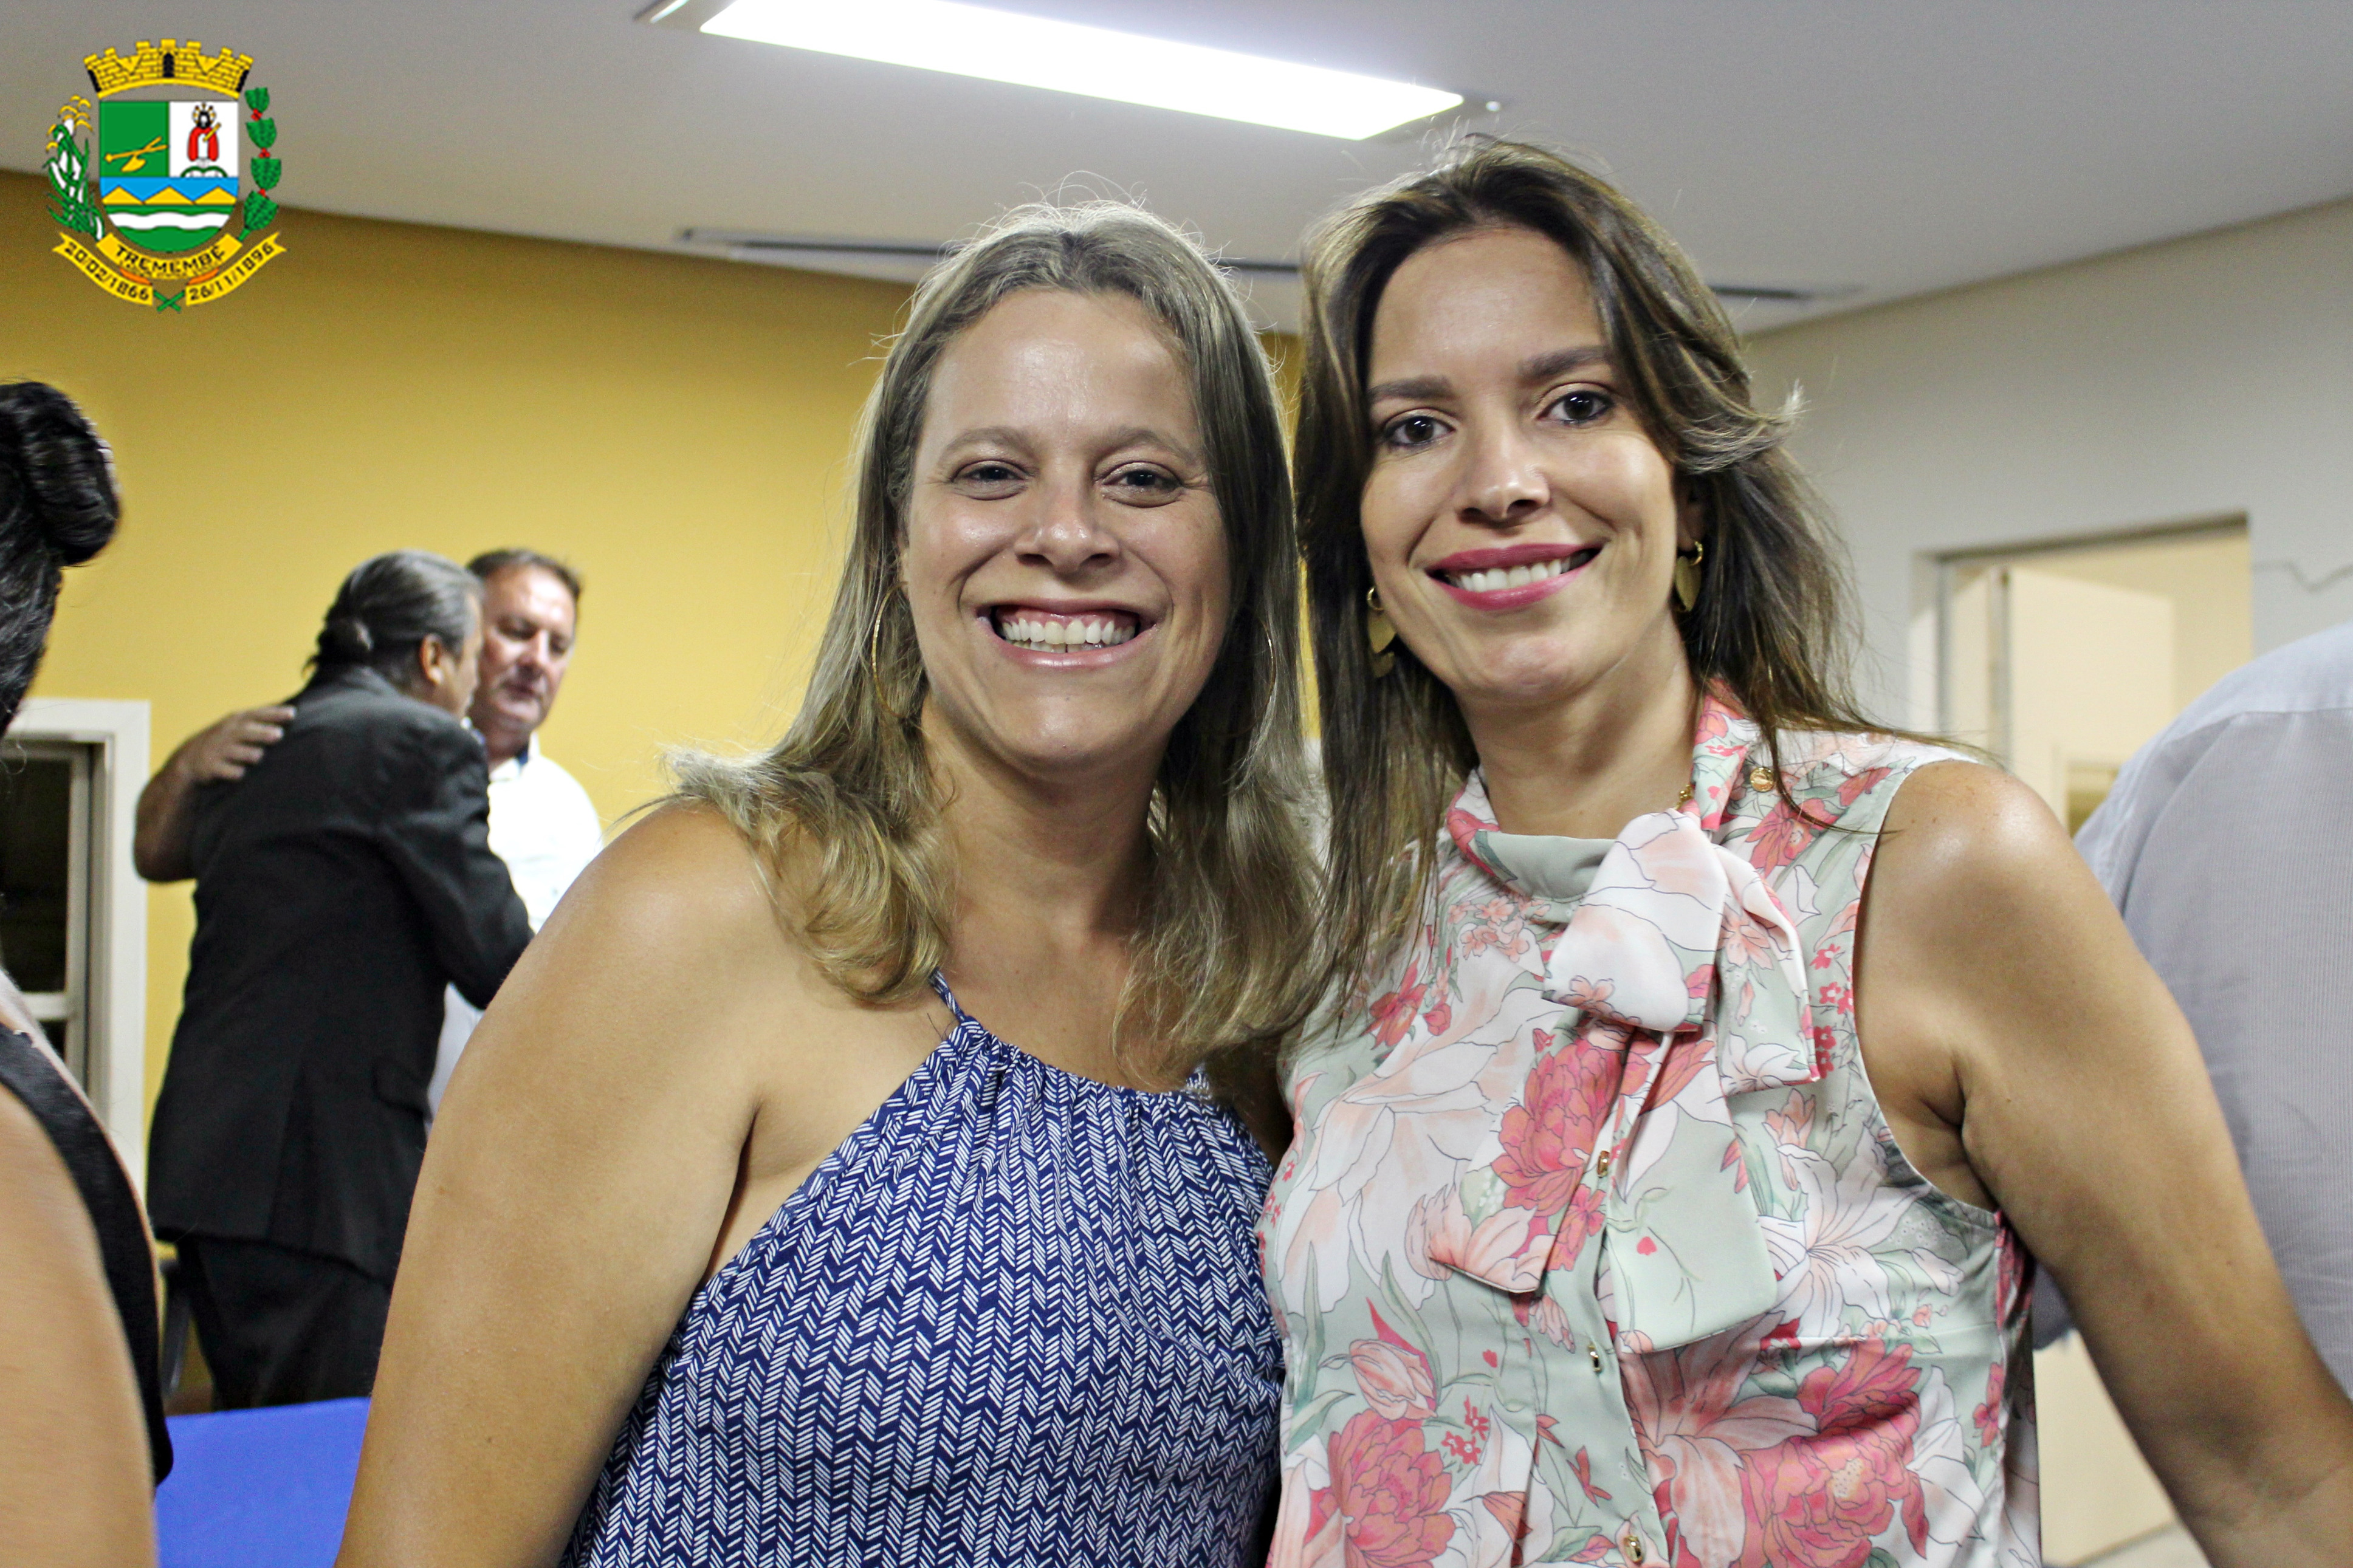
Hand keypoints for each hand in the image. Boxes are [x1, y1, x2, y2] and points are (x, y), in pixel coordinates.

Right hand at [171, 706, 294, 783]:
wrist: (190, 757)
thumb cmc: (225, 739)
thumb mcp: (237, 726)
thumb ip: (261, 720)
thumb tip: (293, 712)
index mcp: (237, 720)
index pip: (257, 714)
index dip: (274, 713)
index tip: (292, 713)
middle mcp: (227, 733)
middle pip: (245, 731)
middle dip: (261, 733)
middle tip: (278, 734)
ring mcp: (217, 750)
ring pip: (234, 751)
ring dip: (247, 753)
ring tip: (259, 755)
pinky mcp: (210, 766)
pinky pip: (222, 769)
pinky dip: (231, 771)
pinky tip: (240, 773)